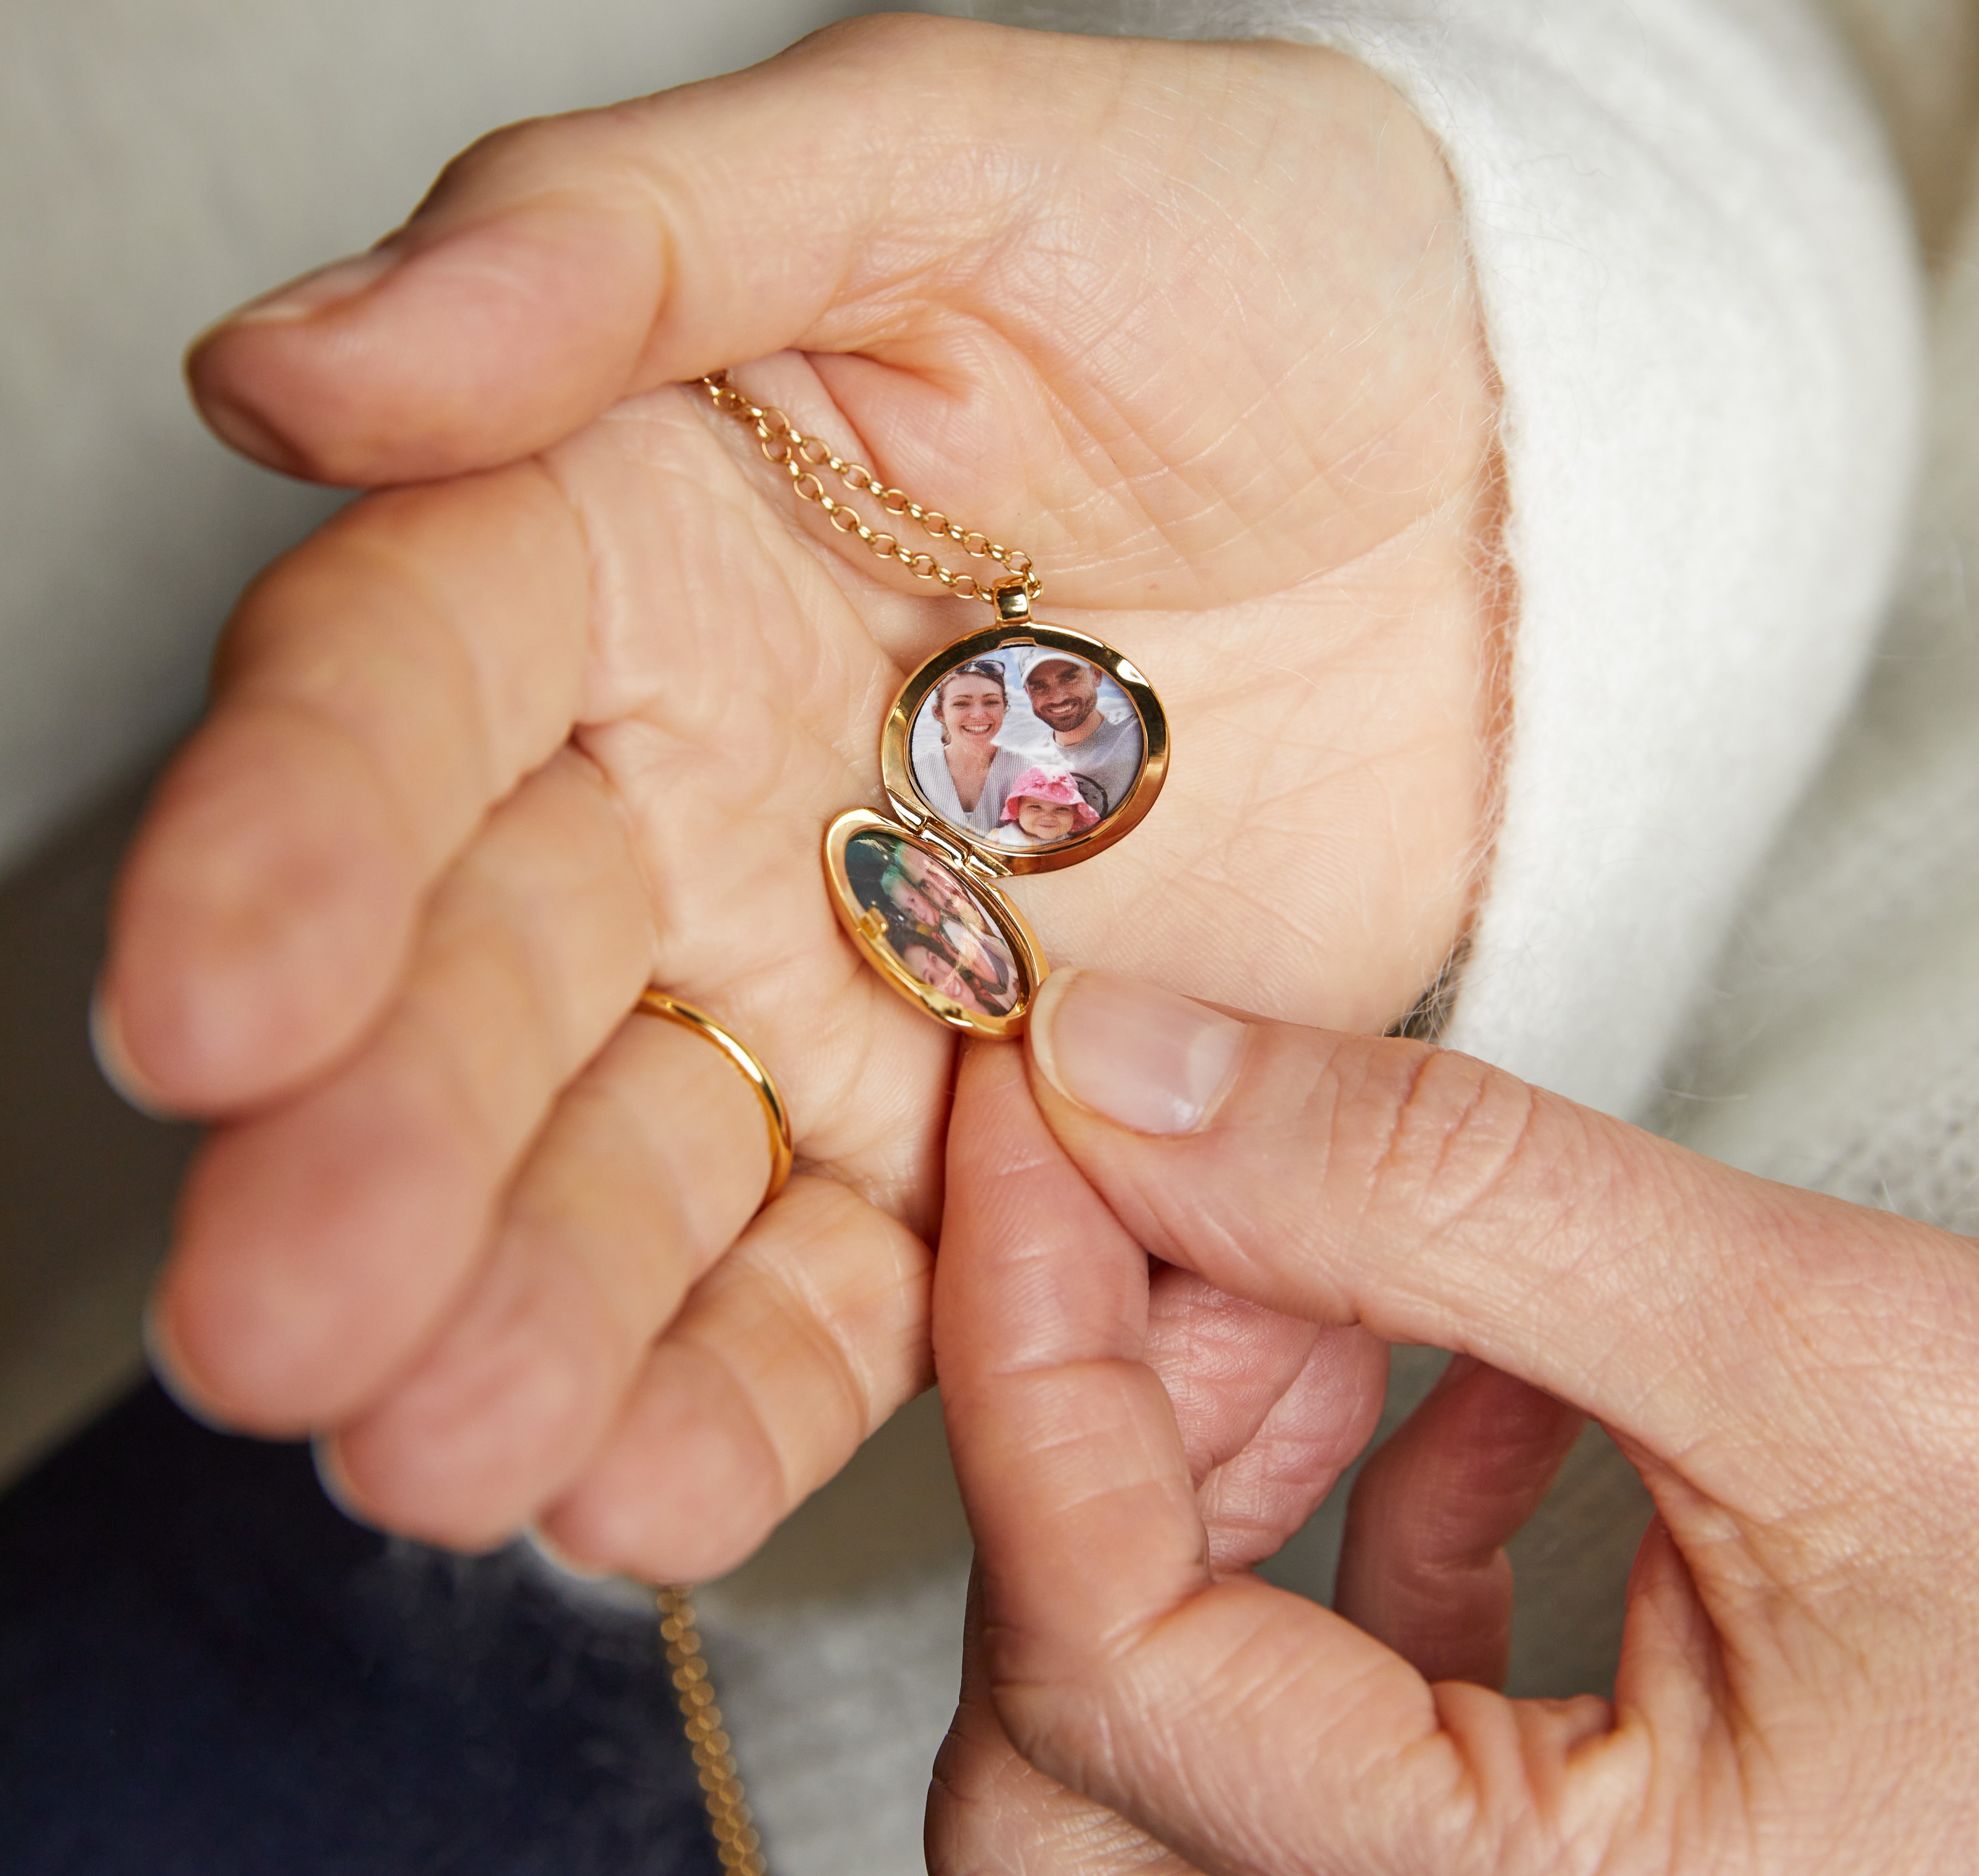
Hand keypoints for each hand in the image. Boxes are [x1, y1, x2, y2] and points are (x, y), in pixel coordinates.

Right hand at [98, 16, 1498, 1575]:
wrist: (1477, 461)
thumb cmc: (1224, 262)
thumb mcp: (944, 164)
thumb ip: (622, 243)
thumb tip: (301, 366)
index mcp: (616, 547)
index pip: (400, 693)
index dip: (288, 845)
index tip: (209, 1003)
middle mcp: (675, 792)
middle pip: (486, 983)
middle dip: (384, 1157)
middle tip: (292, 1321)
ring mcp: (824, 981)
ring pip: (633, 1178)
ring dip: (532, 1323)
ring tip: (445, 1449)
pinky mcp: (985, 1128)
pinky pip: (844, 1284)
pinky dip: (748, 1390)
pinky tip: (635, 1487)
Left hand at [930, 971, 1978, 1873]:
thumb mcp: (1831, 1372)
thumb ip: (1434, 1203)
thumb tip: (1123, 1061)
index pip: (1101, 1651)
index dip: (1025, 1341)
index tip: (1033, 1111)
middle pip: (1080, 1739)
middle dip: (1097, 1426)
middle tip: (1191, 1200)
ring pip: (1174, 1718)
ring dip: (1210, 1460)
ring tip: (1337, 1286)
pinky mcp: (1548, 1870)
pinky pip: (1328, 1716)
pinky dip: (1345, 1524)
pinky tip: (1470, 1395)